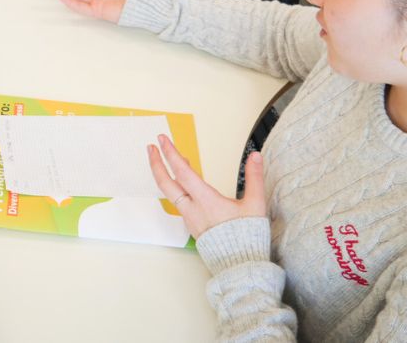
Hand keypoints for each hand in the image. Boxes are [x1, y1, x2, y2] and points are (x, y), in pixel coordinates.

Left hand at [148, 135, 267, 238]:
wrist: (240, 266)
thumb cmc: (247, 238)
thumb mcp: (255, 205)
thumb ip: (254, 178)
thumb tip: (254, 157)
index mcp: (206, 202)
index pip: (182, 172)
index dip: (171, 153)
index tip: (163, 140)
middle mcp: (193, 210)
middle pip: (166, 184)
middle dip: (156, 163)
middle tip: (151, 147)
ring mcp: (190, 219)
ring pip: (171, 193)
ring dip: (167, 175)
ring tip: (172, 159)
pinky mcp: (192, 226)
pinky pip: (179, 202)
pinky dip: (177, 187)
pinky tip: (185, 182)